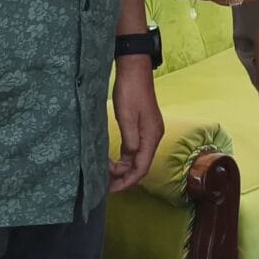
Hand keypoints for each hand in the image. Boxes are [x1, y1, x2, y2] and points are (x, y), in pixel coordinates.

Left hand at [108, 56, 163, 192]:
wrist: (134, 69)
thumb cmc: (130, 91)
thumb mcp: (127, 117)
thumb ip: (130, 141)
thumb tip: (130, 158)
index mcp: (152, 136)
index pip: (142, 167)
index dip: (127, 181)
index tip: (112, 188)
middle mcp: (153, 136)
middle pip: (141, 165)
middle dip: (124, 177)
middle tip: (105, 184)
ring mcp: (149, 131)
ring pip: (137, 158)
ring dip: (123, 168)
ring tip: (106, 174)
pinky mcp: (143, 126)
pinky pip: (135, 148)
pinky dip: (125, 157)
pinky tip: (113, 161)